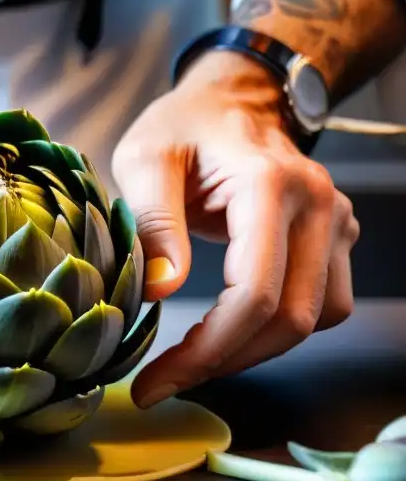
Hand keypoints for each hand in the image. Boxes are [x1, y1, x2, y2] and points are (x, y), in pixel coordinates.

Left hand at [111, 51, 359, 407]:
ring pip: (314, 319)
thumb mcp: (145, 159)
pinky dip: (277, 329)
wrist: (231, 99)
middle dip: (224, 361)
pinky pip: (322, 303)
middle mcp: (318, 206)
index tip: (155, 380)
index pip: (254, 294)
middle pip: (289, 319)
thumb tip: (160, 293)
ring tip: (192, 359)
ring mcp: (334, 222)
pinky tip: (229, 329)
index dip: (207, 350)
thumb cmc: (182, 126)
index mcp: (270, 185)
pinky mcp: (335, 236)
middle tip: (165, 381)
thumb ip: (152, 221)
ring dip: (253, 351)